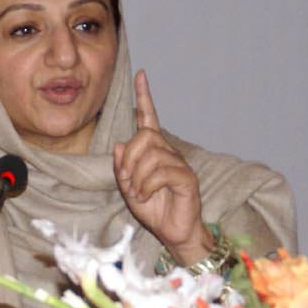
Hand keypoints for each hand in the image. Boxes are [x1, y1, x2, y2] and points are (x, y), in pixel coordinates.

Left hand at [113, 70, 212, 264]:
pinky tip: (148, 196)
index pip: (149, 118)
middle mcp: (168, 152)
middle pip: (145, 136)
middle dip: (129, 159)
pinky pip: (162, 172)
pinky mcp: (187, 178)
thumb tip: (120, 144)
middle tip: (127, 182)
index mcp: (154, 151)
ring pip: (152, 155)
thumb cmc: (153, 209)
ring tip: (138, 193)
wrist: (172, 232)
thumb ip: (122, 168)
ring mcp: (179, 164)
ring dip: (138, 177)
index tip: (140, 75)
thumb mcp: (128, 188)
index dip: (145, 97)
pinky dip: (148, 186)